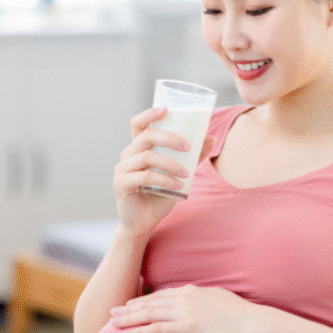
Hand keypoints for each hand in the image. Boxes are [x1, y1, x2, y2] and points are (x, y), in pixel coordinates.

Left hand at [109, 285, 264, 332]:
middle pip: (150, 303)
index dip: (142, 300)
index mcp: (191, 290)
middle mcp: (185, 298)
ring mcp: (186, 312)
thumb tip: (198, 301)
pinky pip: (158, 329)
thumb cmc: (241, 314)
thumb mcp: (219, 299)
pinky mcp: (189, 326)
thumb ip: (204, 299)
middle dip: (129, 308)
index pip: (160, 295)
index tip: (129, 304)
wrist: (254, 321)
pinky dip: (140, 332)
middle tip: (112, 312)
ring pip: (149, 314)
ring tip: (113, 323)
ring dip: (129, 319)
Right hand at [113, 107, 215, 237]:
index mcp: (138, 149)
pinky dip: (164, 179)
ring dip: (170, 163)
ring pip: (146, 156)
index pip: (138, 124)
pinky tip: (178, 185)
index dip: (149, 114)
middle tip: (189, 147)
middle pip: (146, 137)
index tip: (167, 110)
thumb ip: (193, 157)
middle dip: (169, 138)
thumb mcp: (179, 174)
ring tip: (187, 172)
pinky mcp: (121, 184)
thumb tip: (211, 138)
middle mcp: (127, 156)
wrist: (145, 222)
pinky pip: (144, 177)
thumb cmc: (160, 195)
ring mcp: (122, 170)